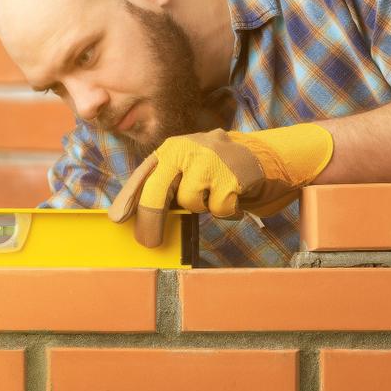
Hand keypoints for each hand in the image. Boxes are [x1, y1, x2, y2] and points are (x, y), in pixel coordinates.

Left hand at [109, 124, 332, 246]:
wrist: (273, 155)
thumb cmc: (226, 168)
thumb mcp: (194, 168)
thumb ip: (171, 184)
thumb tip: (141, 216)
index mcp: (173, 148)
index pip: (143, 175)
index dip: (128, 198)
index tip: (117, 219)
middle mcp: (186, 149)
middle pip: (156, 191)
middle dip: (150, 220)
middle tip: (148, 242)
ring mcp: (208, 160)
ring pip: (189, 203)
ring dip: (204, 207)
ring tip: (219, 194)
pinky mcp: (230, 176)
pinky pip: (217, 209)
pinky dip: (227, 211)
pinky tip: (236, 196)